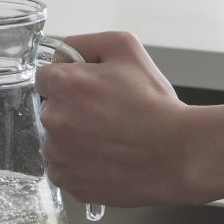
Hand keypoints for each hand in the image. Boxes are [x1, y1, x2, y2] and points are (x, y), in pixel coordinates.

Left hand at [36, 31, 197, 206]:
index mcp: (64, 84)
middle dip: (72, 109)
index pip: (45, 77)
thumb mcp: (125, 48)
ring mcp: (59, 154)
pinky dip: (79, 165)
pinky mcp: (69, 181)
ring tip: (110, 139)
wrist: (178, 154)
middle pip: (50, 109)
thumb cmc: (155, 103)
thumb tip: (62, 54)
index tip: (90, 90)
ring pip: (56, 140)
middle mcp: (54, 118)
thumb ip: (85, 43)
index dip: (70, 80)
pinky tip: (105, 158)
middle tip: (107, 114)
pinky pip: (63, 169)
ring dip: (74, 138)